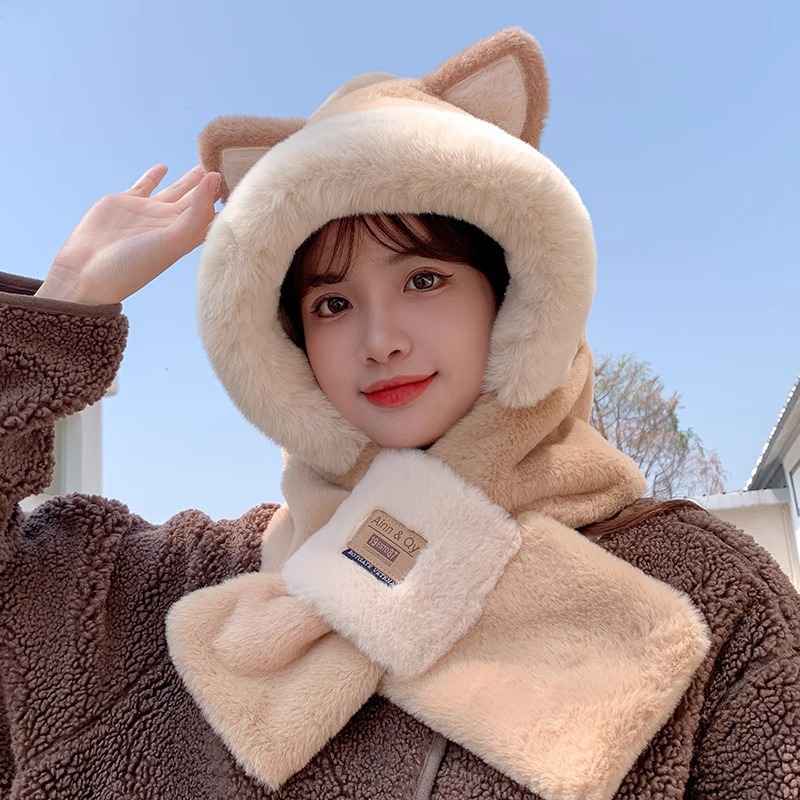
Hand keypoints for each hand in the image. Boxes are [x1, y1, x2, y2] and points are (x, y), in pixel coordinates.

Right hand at [36, 165, 219, 303]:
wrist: (88, 272)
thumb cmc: (133, 266)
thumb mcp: (171, 241)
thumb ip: (195, 212)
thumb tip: (215, 178)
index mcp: (186, 236)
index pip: (214, 215)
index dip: (228, 202)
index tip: (247, 184)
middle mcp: (170, 224)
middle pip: (199, 200)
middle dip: (213, 187)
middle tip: (232, 167)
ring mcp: (149, 213)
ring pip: (176, 190)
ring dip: (191, 179)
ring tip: (206, 164)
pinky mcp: (126, 203)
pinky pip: (145, 185)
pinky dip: (154, 175)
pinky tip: (165, 166)